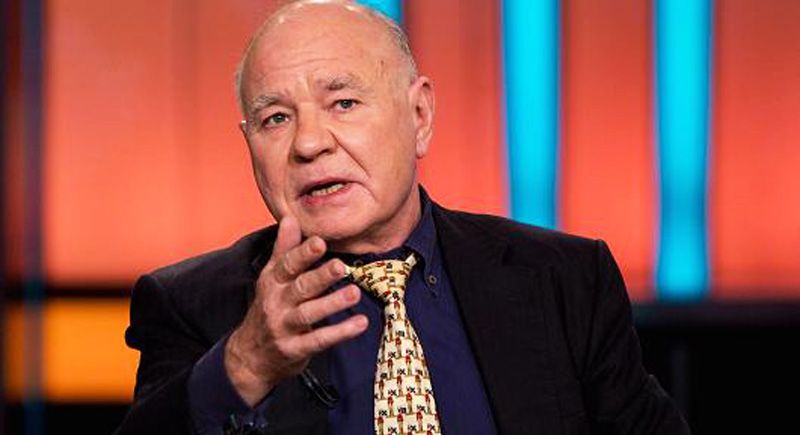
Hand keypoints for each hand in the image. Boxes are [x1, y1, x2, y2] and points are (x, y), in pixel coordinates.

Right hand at [224, 215, 366, 405]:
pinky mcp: (294, 349)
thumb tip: (290, 217)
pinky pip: (319, 340)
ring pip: (309, 313)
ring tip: (355, 293)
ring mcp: (284, 327)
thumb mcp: (271, 278)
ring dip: (333, 303)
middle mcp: (277, 303)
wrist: (250, 356)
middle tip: (341, 266)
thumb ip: (283, 249)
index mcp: (273, 282)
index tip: (320, 242)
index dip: (303, 253)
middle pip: (300, 287)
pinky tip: (360, 323)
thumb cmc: (269, 309)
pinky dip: (340, 332)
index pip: (287, 265)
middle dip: (321, 276)